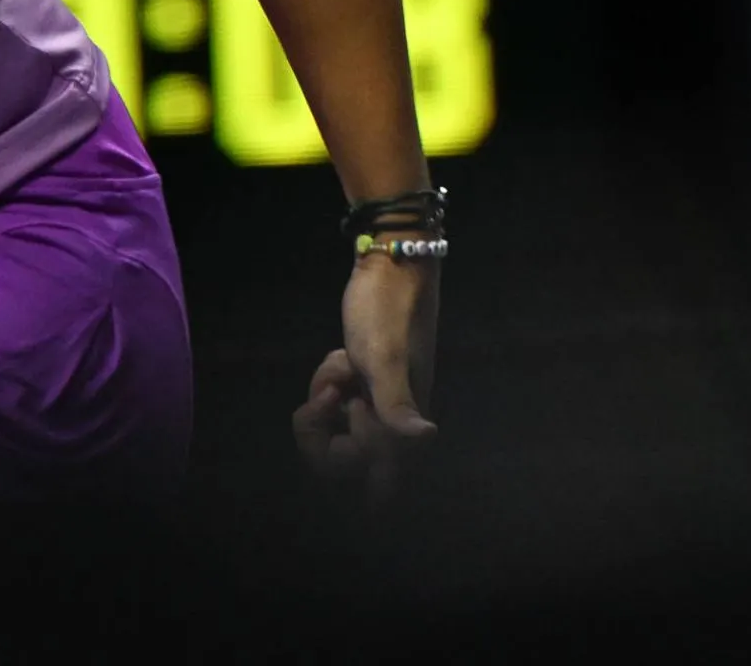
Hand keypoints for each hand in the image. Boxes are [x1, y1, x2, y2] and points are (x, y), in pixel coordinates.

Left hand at [291, 248, 437, 503]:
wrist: (390, 265)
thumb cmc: (388, 311)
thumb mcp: (384, 358)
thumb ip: (397, 405)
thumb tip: (427, 438)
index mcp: (404, 427)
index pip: (376, 485)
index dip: (345, 465)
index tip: (341, 421)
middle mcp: (394, 425)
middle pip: (343, 461)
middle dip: (323, 428)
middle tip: (328, 392)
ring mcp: (377, 406)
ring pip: (336, 432)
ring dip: (325, 400)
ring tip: (339, 368)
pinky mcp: (364, 388)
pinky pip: (335, 406)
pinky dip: (330, 384)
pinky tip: (342, 359)